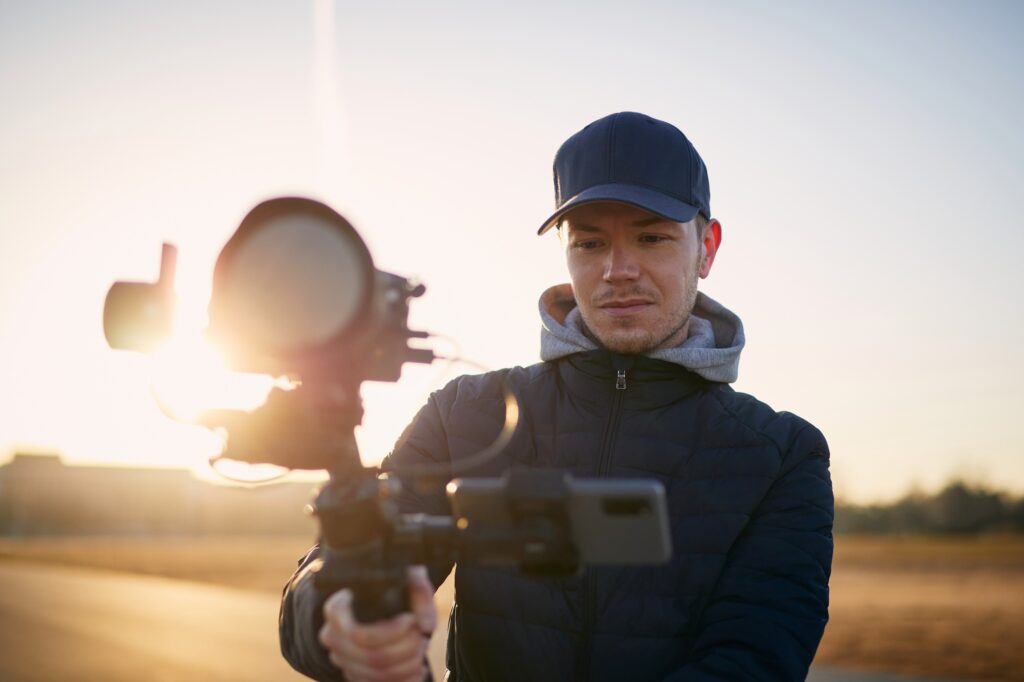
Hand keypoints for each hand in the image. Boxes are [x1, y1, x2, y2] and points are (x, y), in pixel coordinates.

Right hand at [319, 565, 436, 681]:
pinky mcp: (353, 674)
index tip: (411, 619)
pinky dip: (403, 680)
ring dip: (407, 665)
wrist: (379, 598)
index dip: (389, 632)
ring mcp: (341, 659)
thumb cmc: (392, 585)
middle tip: (423, 637)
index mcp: (337, 608)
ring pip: (376, 674)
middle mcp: (333, 636)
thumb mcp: (405, 576)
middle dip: (406, 649)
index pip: (357, 632)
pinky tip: (418, 669)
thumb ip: (420, 591)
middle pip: (371, 656)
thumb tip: (425, 626)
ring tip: (422, 649)